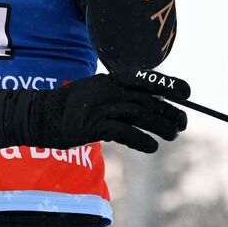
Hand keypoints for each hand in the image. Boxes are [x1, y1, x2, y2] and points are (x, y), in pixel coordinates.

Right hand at [28, 70, 188, 153]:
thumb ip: (121, 98)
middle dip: (169, 111)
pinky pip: (125, 132)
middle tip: (182, 124)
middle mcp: (109, 90)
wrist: (40, 115)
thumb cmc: (72, 108)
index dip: (168, 84)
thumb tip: (151, 108)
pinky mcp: (94, 125)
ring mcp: (101, 107)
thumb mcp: (98, 94)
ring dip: (160, 126)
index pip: (146, 79)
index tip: (187, 93)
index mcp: (111, 80)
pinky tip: (151, 147)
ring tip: (171, 136)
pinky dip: (141, 140)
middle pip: (147, 99)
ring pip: (140, 115)